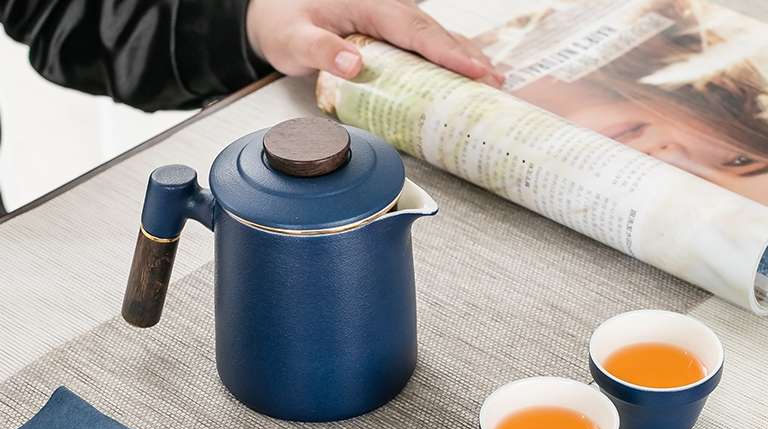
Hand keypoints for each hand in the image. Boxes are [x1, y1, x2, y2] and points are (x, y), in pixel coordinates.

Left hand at [246, 0, 503, 86]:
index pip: (414, 30)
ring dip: (462, 56)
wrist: (273, 11)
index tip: (473, 70)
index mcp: (369, 4)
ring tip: (491, 79)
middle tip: (496, 81)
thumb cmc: (282, 22)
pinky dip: (445, 56)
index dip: (446, 51)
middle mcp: (384, 7)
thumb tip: (353, 63)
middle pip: (433, 32)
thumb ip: (320, 50)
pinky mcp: (385, 30)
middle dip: (466, 56)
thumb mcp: (293, 38)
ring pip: (432, 35)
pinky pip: (421, 42)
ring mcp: (387, 18)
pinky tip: (462, 71)